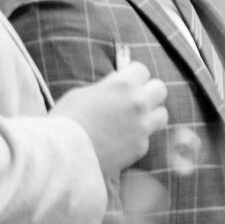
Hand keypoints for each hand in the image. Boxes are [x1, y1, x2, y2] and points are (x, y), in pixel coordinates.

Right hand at [53, 57, 168, 174]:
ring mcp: (143, 127)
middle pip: (160, 89)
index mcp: (123, 85)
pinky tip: (119, 142)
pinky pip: (147, 137)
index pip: (142, 70)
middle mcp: (139, 103)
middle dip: (148, 92)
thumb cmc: (66, 120)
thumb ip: (107, 88)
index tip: (124, 83)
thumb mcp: (83, 93)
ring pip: (162, 114)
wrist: (62, 153)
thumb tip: (118, 87)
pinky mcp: (141, 147)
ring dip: (150, 115)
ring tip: (133, 120)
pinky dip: (137, 138)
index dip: (132, 77)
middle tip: (133, 100)